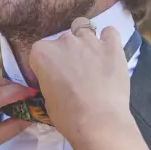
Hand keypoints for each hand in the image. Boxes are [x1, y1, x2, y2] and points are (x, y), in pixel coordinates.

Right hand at [30, 23, 134, 147]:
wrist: (98, 122)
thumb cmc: (67, 115)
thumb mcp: (46, 98)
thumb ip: (49, 80)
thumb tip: (56, 80)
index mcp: (42, 53)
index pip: (39, 51)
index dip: (45, 65)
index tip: (51, 77)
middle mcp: (64, 41)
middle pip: (61, 40)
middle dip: (65, 53)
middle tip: (72, 72)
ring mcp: (89, 41)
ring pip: (83, 27)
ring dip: (84, 40)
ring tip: (90, 57)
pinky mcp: (112, 46)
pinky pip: (109, 32)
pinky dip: (108, 39)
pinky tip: (107, 51)